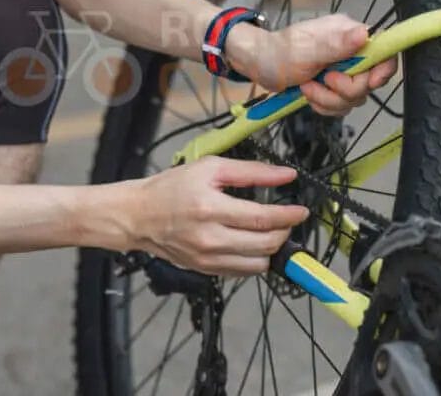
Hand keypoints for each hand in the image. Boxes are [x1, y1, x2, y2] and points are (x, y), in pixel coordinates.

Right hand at [130, 157, 309, 276]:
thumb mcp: (210, 168)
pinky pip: (243, 272)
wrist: (138, 215)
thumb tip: (285, 175)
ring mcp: (207, 258)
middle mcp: (210, 238)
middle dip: (284, 231)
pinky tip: (252, 243)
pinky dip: (255, 259)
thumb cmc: (171, 188)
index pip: (262, 218)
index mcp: (210, 208)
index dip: (288, 216)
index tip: (301, 211)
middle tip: (286, 219)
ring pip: (258, 263)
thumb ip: (251, 171)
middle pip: (265, 244)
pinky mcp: (205, 270)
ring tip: (269, 231)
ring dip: (272, 248)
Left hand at [226, 13, 397, 116]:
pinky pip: (341, 105)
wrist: (257, 64)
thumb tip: (365, 33)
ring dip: (330, 100)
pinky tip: (308, 95)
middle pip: (370, 81)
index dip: (382, 70)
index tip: (369, 82)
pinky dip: (324, 105)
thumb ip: (336, 45)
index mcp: (348, 34)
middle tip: (323, 81)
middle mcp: (350, 51)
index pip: (383, 50)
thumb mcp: (306, 49)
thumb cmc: (278, 52)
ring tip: (308, 88)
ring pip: (355, 97)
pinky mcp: (332, 87)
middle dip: (345, 90)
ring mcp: (342, 70)